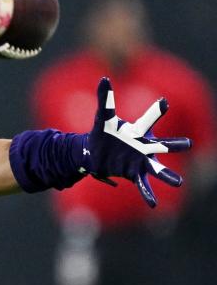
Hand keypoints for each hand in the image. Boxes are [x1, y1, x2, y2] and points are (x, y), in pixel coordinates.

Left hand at [83, 77, 191, 206]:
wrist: (96, 152)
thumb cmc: (104, 133)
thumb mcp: (103, 117)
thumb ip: (105, 99)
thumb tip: (104, 78)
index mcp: (138, 131)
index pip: (148, 119)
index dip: (155, 111)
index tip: (163, 102)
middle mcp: (143, 147)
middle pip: (161, 145)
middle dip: (174, 144)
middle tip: (189, 143)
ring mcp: (140, 162)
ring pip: (157, 169)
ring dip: (167, 175)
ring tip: (179, 182)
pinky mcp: (133, 174)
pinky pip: (143, 185)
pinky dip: (148, 195)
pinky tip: (153, 205)